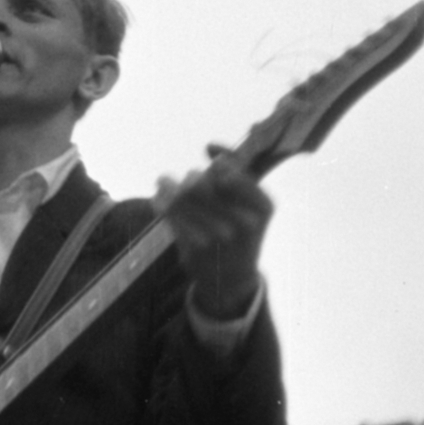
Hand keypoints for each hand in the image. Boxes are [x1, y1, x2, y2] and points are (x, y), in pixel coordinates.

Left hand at [154, 149, 271, 319]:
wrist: (232, 279)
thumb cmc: (240, 230)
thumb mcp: (250, 202)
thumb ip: (236, 169)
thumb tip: (209, 145)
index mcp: (263, 207)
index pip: (229, 172)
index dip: (217, 166)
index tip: (214, 168)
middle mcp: (244, 223)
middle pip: (201, 182)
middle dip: (192, 178)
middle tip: (190, 181)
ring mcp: (219, 236)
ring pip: (182, 194)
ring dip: (169, 185)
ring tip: (165, 182)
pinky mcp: (195, 248)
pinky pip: (169, 212)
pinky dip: (160, 201)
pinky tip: (160, 200)